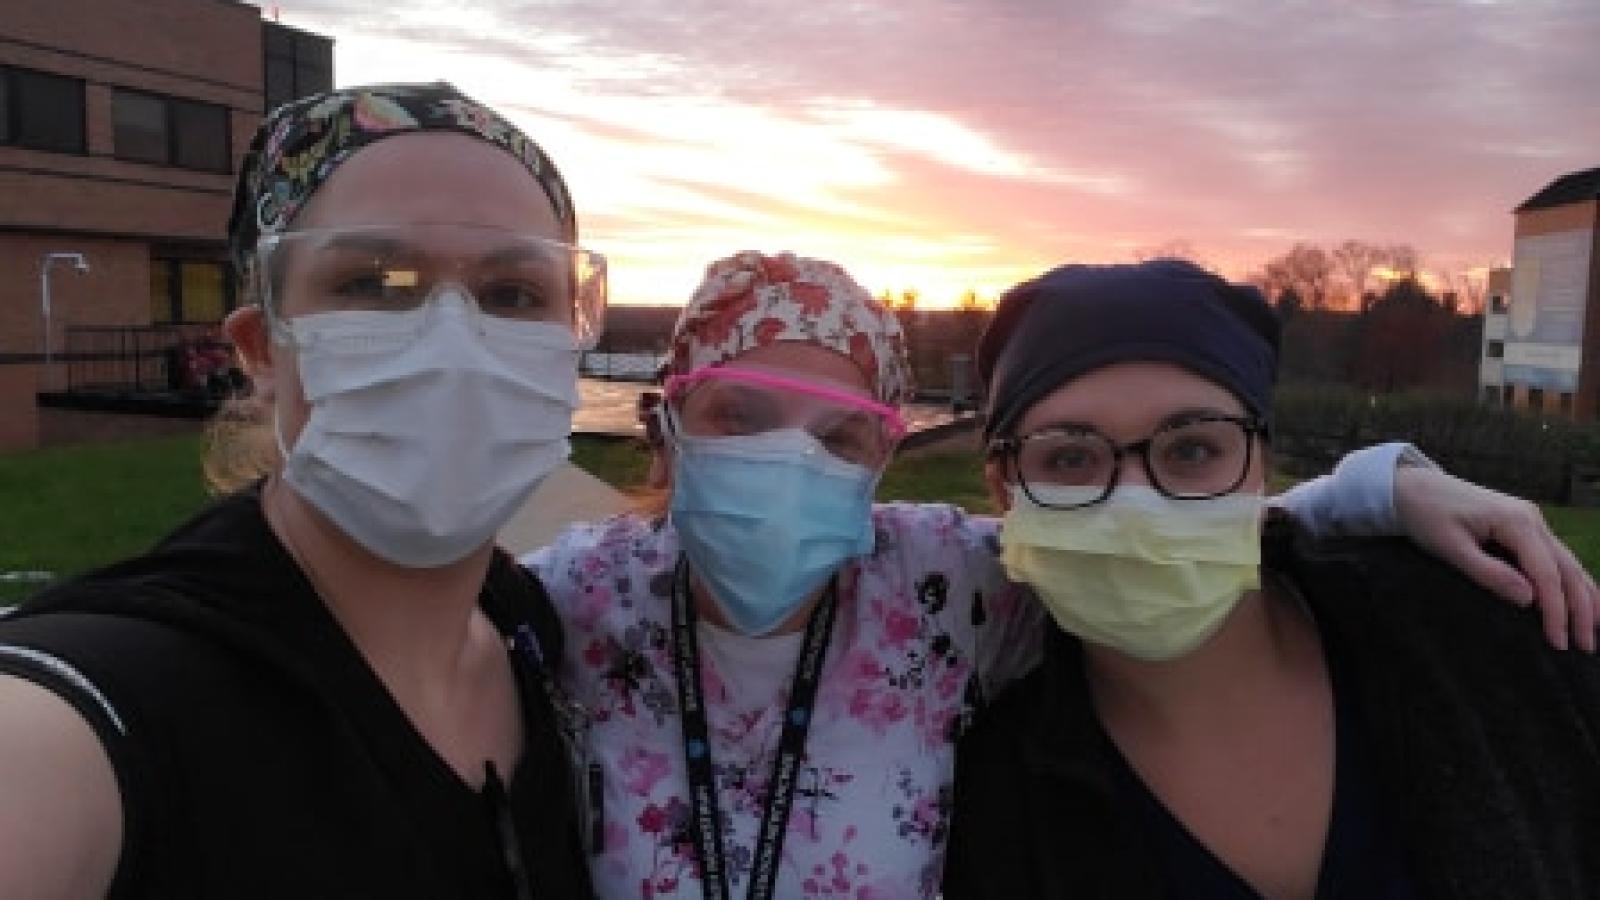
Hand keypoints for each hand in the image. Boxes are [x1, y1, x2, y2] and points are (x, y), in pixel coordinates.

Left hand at [1395, 466, 1597, 651]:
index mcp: (1516, 521)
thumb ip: (1489, 573)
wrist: (1412, 487)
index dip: (1556, 611)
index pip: (1546, 574)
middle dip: (1580, 609)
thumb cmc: (1426, 516)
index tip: (1558, 642)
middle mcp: (1532, 519)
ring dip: (1584, 596)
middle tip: (1585, 647)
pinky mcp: (1525, 525)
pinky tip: (1582, 600)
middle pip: (1567, 569)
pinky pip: (1557, 556)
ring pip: (1569, 562)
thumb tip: (1530, 599)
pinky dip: (1572, 580)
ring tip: (1593, 631)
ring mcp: (1531, 520)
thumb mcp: (1450, 548)